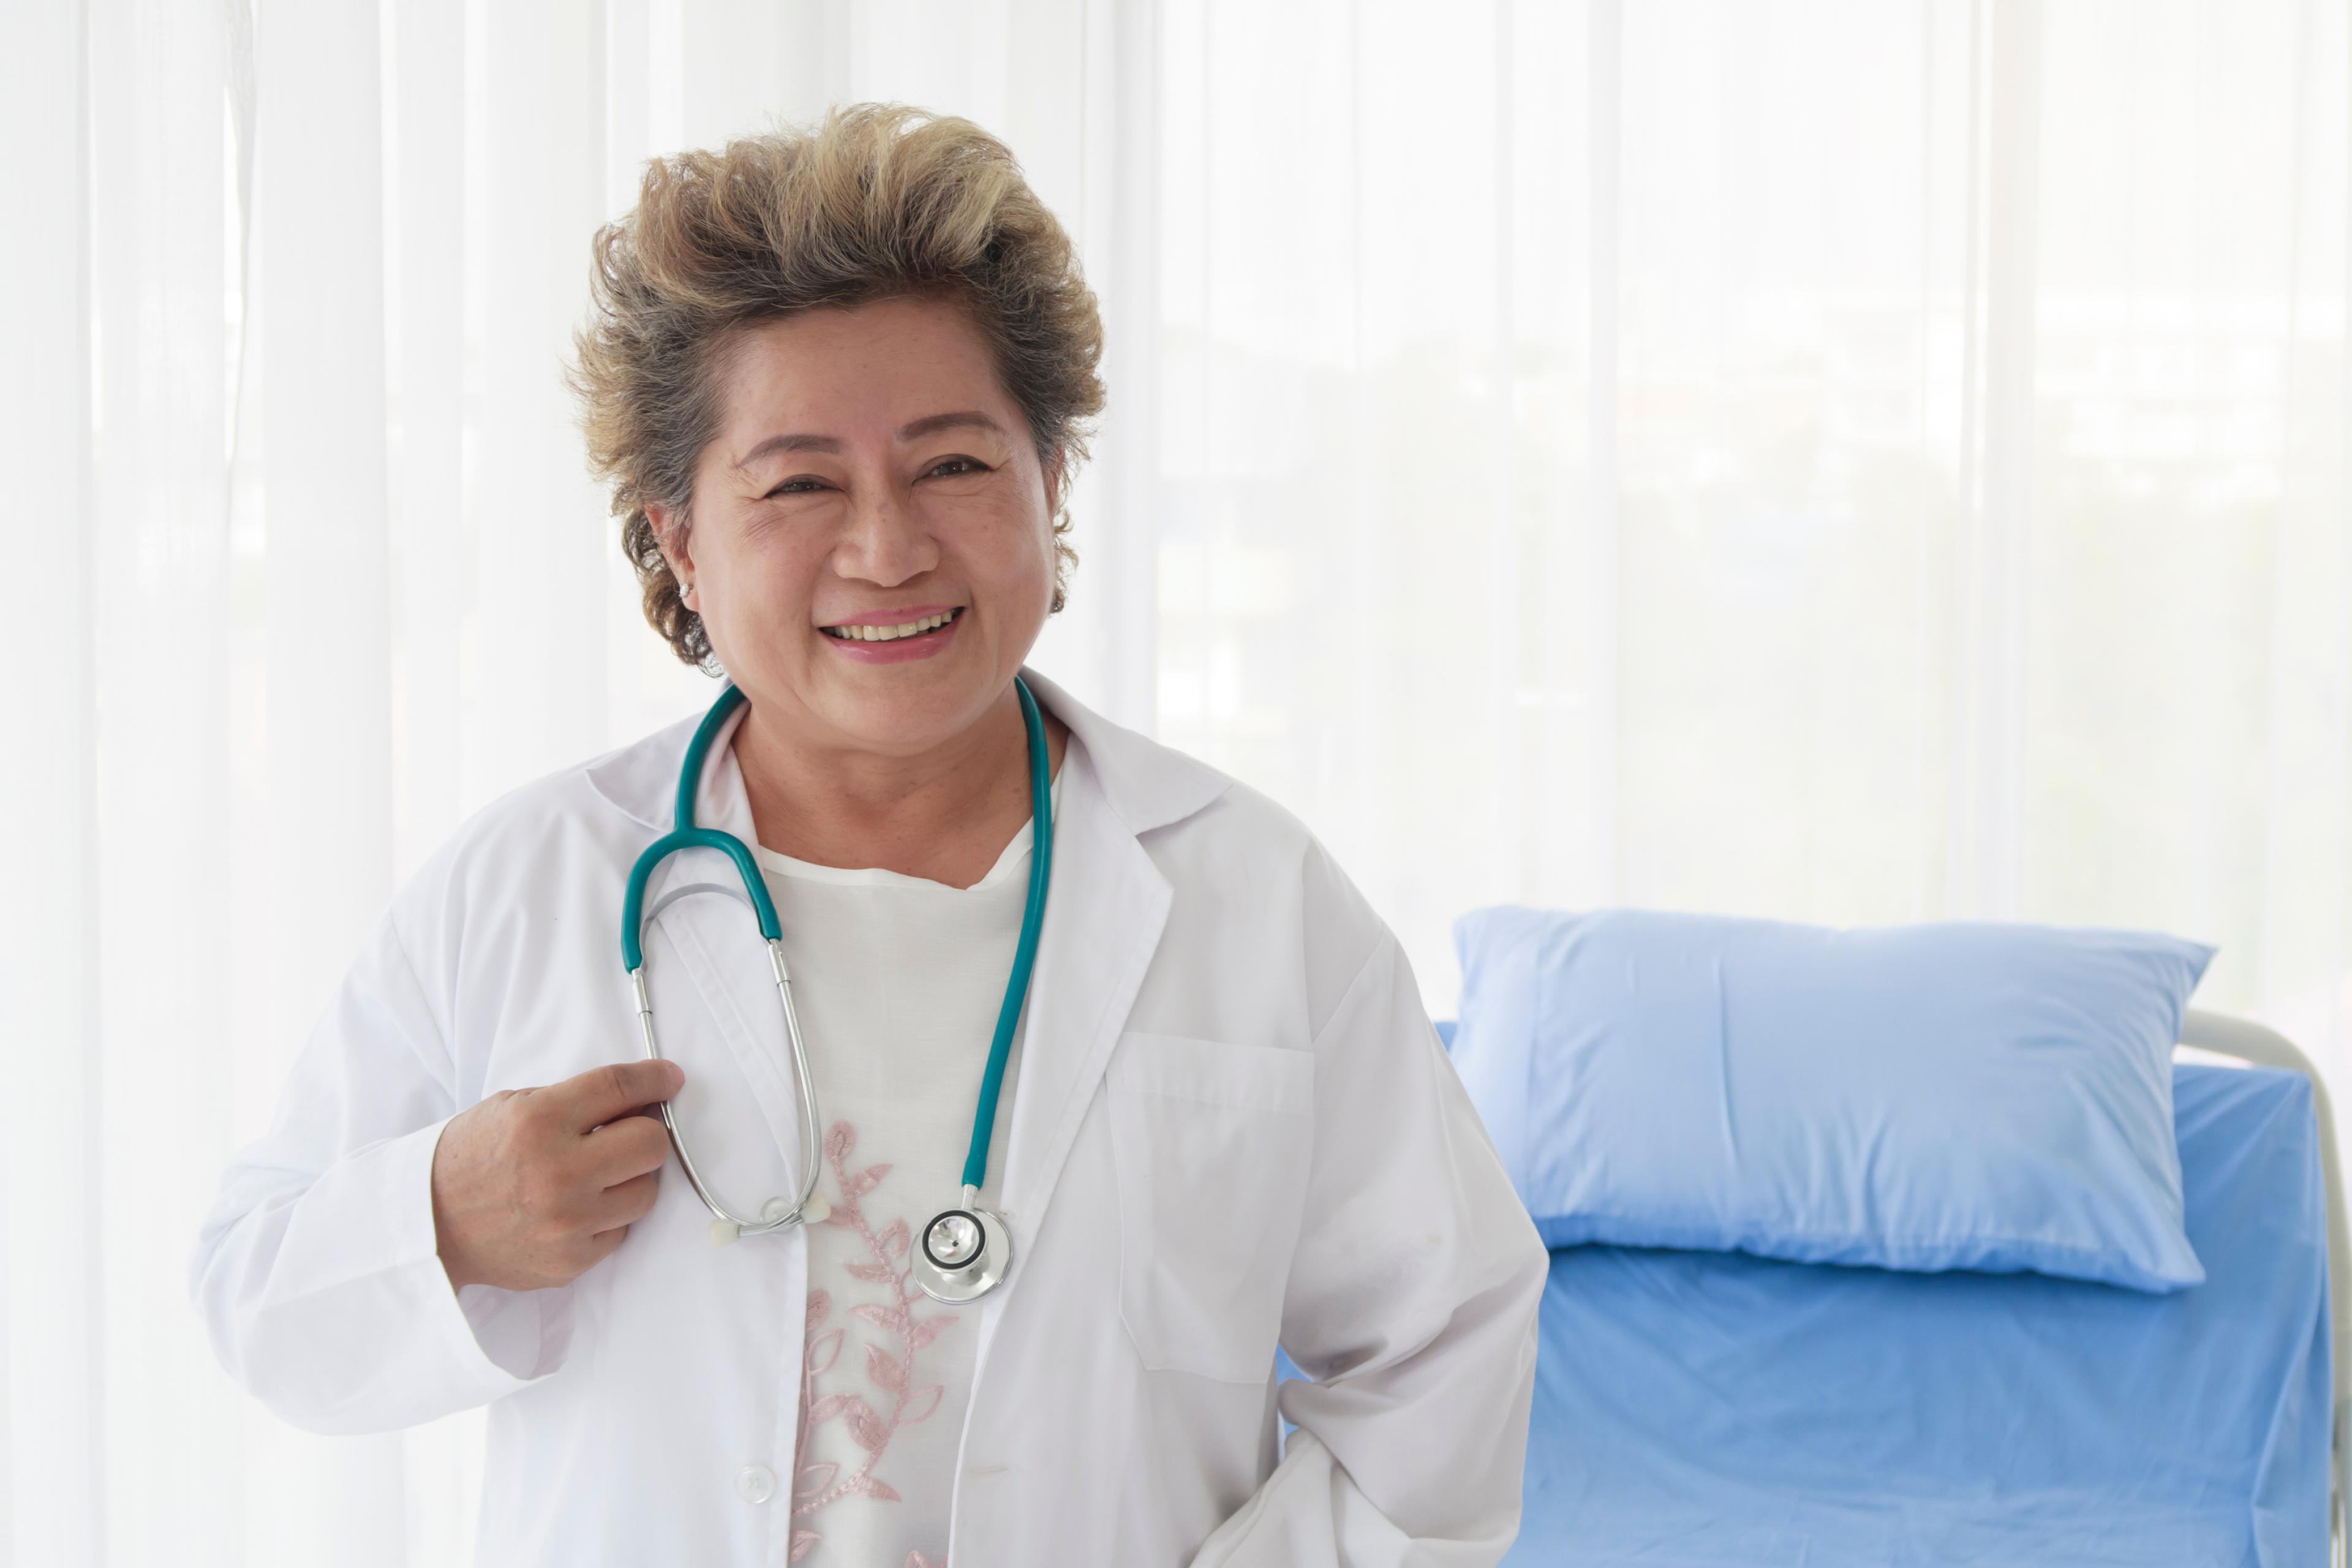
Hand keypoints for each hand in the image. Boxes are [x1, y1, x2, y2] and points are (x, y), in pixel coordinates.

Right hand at [429, 1058, 685, 1292]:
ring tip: (599, 1175)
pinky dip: (608, 1217)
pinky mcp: (571, 1260)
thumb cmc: (472, 1158)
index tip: (669, 1079)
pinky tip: (579, 1208)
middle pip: (651, 1144)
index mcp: (539, 1122)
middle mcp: (558, 1172)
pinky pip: (621, 1231)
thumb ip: (575, 1101)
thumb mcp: (512, 1107)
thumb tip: (640, 1100)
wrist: (429, 1225)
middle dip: (647, 1133)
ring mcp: (567, 1222)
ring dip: (630, 1178)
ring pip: (646, 1192)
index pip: (620, 1088)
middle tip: (630, 1133)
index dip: (655, 1079)